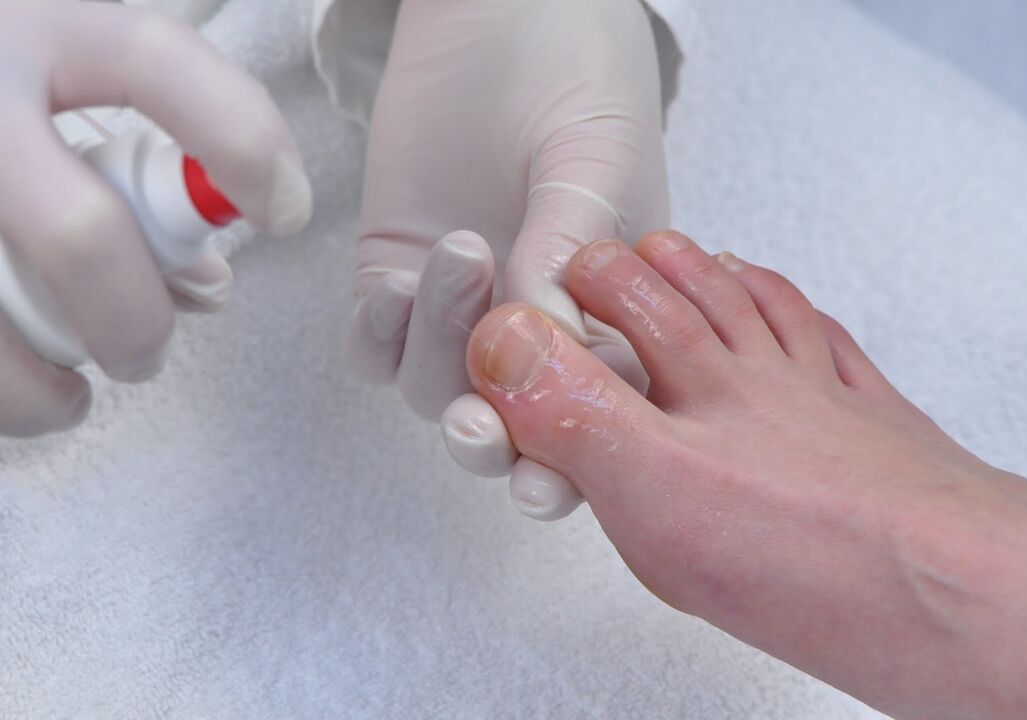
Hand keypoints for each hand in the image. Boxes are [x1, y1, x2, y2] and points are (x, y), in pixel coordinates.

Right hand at [0, 3, 310, 437]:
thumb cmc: (8, 121)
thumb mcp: (62, 103)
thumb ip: (145, 179)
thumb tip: (208, 286)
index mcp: (41, 37)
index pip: (156, 62)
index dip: (241, 140)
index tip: (288, 212)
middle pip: (81, 232)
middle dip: (134, 318)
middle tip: (148, 356)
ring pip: (6, 307)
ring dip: (52, 386)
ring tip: (72, 400)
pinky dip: (10, 397)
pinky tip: (28, 397)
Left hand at [351, 0, 666, 517]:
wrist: (502, 9)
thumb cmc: (577, 77)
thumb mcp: (594, 163)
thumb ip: (568, 251)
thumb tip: (544, 339)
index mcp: (607, 320)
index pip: (596, 416)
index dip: (573, 460)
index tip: (546, 476)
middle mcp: (531, 327)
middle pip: (508, 429)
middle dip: (491, 443)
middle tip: (478, 425)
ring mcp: (458, 307)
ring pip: (436, 390)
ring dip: (439, 346)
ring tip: (461, 251)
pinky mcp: (393, 272)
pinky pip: (372, 346)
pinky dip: (379, 331)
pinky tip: (398, 278)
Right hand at [465, 231, 1026, 718]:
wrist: (946, 586)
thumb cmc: (802, 545)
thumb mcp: (648, 485)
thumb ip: (571, 408)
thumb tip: (501, 340)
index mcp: (699, 384)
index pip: (625, 307)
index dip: (579, 284)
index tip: (547, 276)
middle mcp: (758, 377)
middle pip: (692, 298)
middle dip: (639, 270)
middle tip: (607, 257)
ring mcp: (819, 397)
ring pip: (761, 312)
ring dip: (717, 277)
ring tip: (692, 257)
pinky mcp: (872, 427)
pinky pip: (834, 349)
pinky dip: (804, 318)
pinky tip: (799, 317)